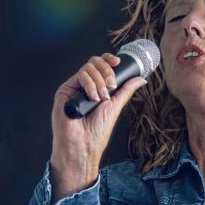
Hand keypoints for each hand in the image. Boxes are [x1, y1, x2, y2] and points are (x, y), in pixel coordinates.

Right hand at [49, 52, 147, 197]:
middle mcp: (84, 86)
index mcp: (95, 88)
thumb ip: (126, 90)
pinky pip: (79, 75)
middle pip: (94, 62)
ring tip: (102, 98)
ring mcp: (74, 88)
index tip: (118, 62)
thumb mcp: (115, 106)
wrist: (84, 144)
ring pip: (88, 67)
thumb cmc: (96, 132)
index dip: (108, 60)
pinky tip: (93, 98)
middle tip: (111, 86)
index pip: (100, 65)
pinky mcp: (65, 91)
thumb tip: (140, 79)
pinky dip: (90, 84)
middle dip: (107, 71)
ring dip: (99, 81)